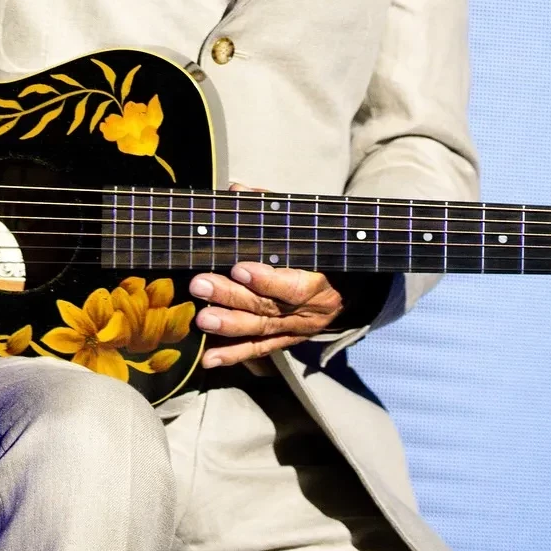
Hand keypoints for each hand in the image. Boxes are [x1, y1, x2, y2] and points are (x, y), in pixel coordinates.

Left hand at [190, 181, 346, 366]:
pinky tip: (209, 359)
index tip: (239, 267)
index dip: (267, 279)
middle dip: (232, 297)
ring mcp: (295, 330)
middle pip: (268, 308)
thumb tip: (237, 190)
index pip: (293, 285)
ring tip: (202, 319)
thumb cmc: (320, 251)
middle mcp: (307, 312)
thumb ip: (271, 209)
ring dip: (229, 326)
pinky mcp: (284, 342)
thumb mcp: (306, 228)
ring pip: (261, 331)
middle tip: (200, 285)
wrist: (350, 290)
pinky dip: (233, 355)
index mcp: (318, 281)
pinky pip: (258, 350)